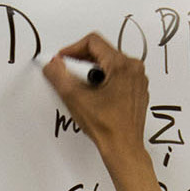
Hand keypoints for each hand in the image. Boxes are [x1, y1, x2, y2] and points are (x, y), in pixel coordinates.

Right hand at [43, 33, 148, 159]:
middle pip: (101, 51)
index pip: (93, 42)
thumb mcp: (74, 98)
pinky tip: (93, 95)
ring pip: (109, 64)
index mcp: (122, 65)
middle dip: (81, 61)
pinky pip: (117, 75)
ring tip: (81, 88)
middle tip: (68, 73)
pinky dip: (103, 80)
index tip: (62, 60)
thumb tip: (52, 64)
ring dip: (91, 71)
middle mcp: (134, 69)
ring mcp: (137, 80)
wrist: (123, 148)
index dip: (72, 49)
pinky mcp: (137, 90)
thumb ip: (58, 75)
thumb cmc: (108, 128)